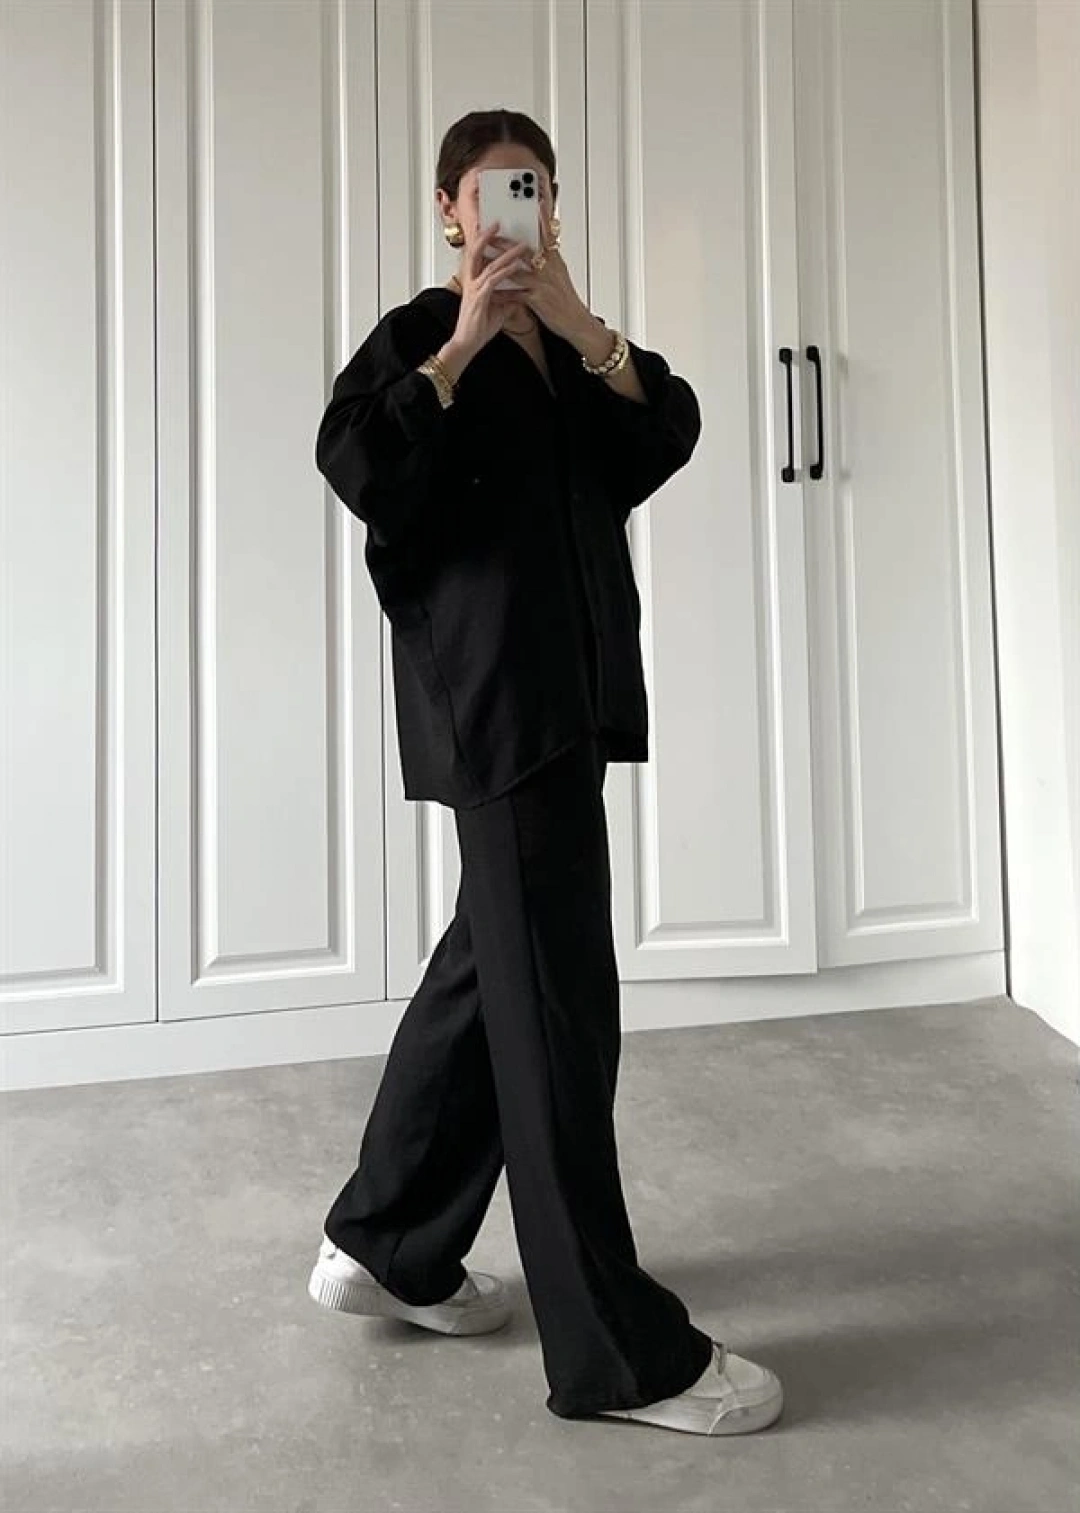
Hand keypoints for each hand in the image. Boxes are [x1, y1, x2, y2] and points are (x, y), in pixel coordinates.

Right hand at [451, 222, 535, 353]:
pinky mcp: (479, 298)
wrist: (468, 343)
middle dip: (488, 236)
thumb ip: (508, 300)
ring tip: (521, 244)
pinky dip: (505, 272)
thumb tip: (520, 297)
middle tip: (498, 223)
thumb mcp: (499, 310)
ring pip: (490, 264)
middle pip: (477, 251)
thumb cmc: (479, 327)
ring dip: (506, 253)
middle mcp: (472, 281)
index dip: (485, 241)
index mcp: (474, 281)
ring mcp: (474, 289)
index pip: (479, 255)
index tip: (495, 229)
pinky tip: (515, 266)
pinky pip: (493, 281)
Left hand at [497, 202, 595, 342]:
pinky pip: (516, 295)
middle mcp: (549, 269)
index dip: (542, 219)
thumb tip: (544, 246)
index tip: (535, 203)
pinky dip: (502, 294)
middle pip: (525, 251)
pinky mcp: (538, 300)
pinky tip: (490, 292)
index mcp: (555, 261)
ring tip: (483, 258)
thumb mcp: (561, 274)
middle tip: (490, 233)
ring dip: (498, 264)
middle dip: (506, 242)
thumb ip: (551, 259)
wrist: (577, 323)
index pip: (547, 235)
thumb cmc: (567, 300)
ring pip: (517, 271)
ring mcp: (543, 284)